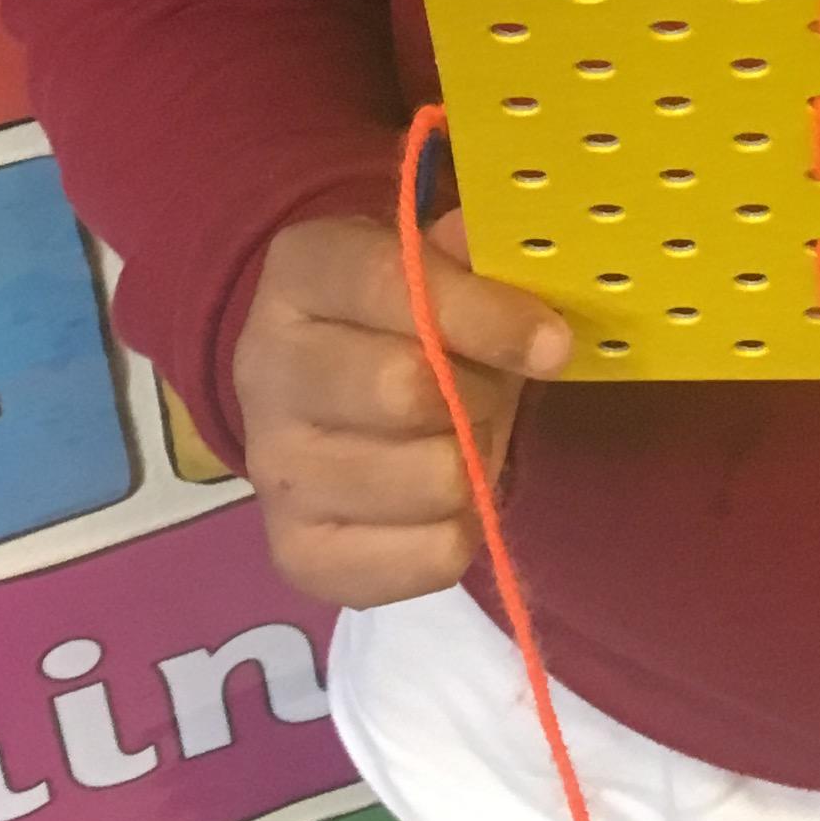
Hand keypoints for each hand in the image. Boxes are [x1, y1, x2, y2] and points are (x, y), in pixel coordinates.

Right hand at [233, 205, 567, 609]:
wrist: (336, 394)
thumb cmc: (409, 319)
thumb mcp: (441, 266)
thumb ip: (480, 264)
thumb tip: (524, 293)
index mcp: (300, 271)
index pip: (393, 284)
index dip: (486, 315)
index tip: (553, 343)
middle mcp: (266, 367)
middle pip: (407, 389)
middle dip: (481, 392)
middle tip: (490, 391)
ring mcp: (273, 468)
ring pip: (433, 478)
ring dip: (477, 461)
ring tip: (461, 440)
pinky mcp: (299, 553)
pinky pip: (431, 557)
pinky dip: (466, 529)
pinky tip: (445, 500)